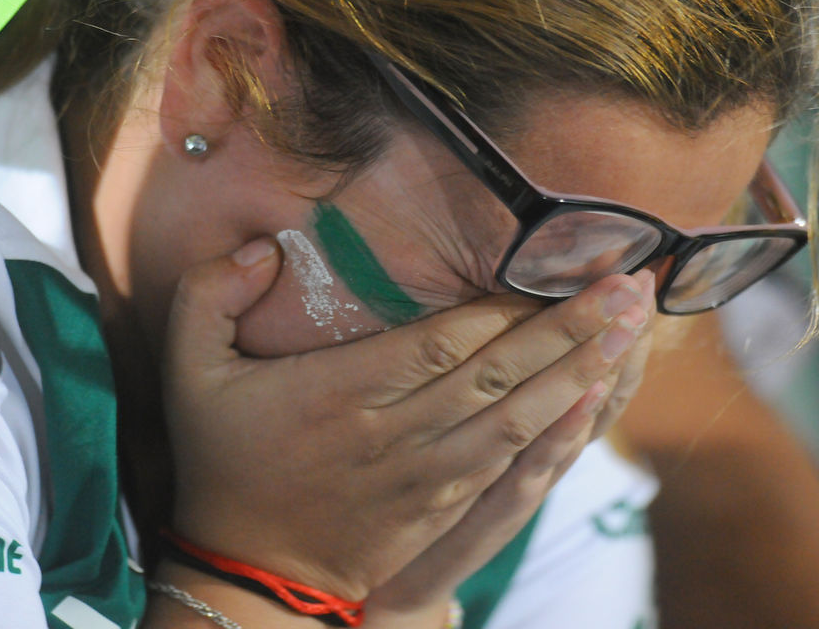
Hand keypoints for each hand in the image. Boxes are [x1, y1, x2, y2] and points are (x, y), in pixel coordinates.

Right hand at [161, 237, 652, 602]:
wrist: (249, 570)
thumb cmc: (223, 460)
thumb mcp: (187, 373)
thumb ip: (207, 297)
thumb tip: (263, 249)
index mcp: (340, 395)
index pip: (440, 342)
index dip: (505, 306)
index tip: (554, 267)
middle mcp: (393, 434)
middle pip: (497, 374)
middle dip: (569, 325)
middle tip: (631, 282)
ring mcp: (424, 477)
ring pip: (517, 419)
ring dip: (579, 371)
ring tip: (631, 329)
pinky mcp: (441, 508)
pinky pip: (512, 467)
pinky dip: (558, 431)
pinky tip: (594, 398)